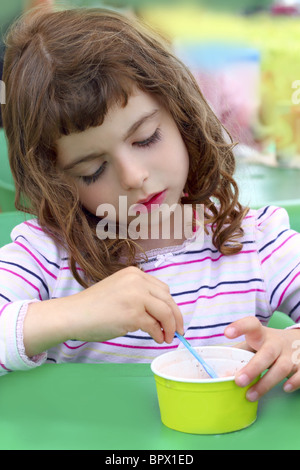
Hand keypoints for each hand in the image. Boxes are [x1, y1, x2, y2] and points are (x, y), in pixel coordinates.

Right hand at [68, 266, 183, 343]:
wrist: (73, 314)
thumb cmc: (94, 307)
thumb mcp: (120, 291)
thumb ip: (140, 296)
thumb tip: (161, 316)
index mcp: (134, 274)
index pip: (163, 289)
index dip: (171, 305)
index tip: (174, 318)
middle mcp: (137, 281)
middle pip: (168, 300)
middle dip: (176, 317)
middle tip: (178, 331)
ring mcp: (136, 296)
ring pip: (166, 313)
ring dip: (170, 327)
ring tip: (168, 337)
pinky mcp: (133, 314)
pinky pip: (154, 326)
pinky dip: (159, 334)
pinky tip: (157, 339)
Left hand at [224, 316, 299, 401]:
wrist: (299, 341)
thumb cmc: (268, 344)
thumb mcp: (255, 343)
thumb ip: (239, 353)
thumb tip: (221, 372)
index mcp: (262, 335)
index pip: (252, 325)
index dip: (240, 327)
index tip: (227, 333)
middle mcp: (277, 343)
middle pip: (267, 352)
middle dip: (253, 368)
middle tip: (239, 381)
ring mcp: (291, 354)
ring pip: (282, 367)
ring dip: (266, 383)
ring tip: (250, 395)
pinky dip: (294, 382)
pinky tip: (285, 388)